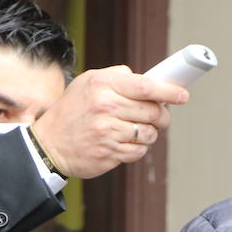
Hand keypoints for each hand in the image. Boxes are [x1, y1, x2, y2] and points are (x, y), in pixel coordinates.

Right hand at [31, 66, 188, 179]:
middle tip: (159, 115)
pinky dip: (138, 148)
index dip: (169, 91)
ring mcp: (108, 133)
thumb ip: (116, 77)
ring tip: (136, 129)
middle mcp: (106, 108)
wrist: (49, 145)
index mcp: (102, 87)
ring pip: (149, 133)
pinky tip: (125, 142)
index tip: (182, 95)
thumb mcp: (87, 83)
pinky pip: (139, 151)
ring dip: (150, 133)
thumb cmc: (71, 111)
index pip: (145, 87)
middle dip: (162, 115)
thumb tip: (147, 79)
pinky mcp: (109, 154)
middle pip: (153, 111)